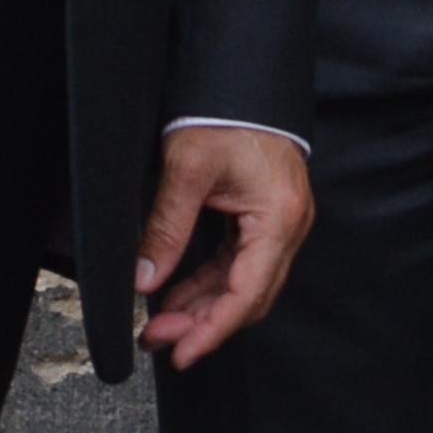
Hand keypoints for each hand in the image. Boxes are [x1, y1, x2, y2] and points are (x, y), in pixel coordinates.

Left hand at [137, 124, 313, 366]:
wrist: (244, 78)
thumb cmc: (225, 114)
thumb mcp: (187, 169)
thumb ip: (166, 228)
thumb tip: (145, 279)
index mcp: (277, 218)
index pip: (246, 293)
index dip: (212, 331)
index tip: (181, 354)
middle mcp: (288, 226)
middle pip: (249, 297)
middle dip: (202, 325)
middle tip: (156, 340)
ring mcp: (279, 223)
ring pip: (243, 285)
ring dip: (203, 308)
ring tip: (159, 324)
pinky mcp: (265, 218)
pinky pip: (239, 265)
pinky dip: (209, 285)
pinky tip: (178, 296)